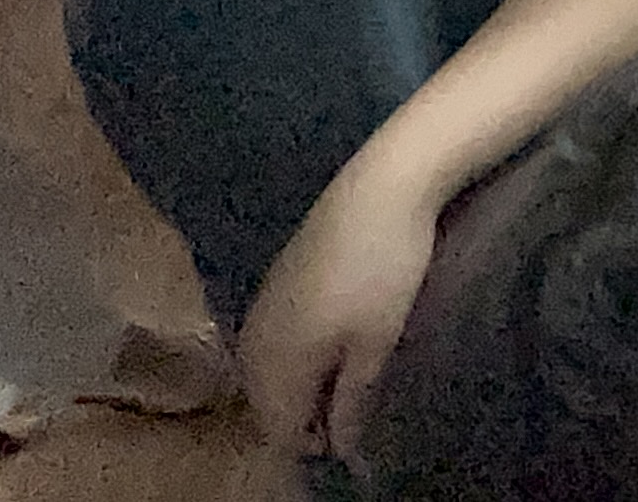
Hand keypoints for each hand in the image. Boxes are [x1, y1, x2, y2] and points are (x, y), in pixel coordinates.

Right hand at [240, 170, 443, 459]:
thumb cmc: (383, 270)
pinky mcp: (275, 283)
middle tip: (352, 418)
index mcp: (273, 361)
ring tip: (347, 386)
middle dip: (302, 419)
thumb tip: (341, 449)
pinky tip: (332, 350)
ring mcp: (260, 307)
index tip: (350, 444)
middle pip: (266, 403)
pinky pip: (274, 343)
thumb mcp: (376, 342)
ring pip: (268, 373)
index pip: (276, 429)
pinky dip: (297, 359)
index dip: (310, 445)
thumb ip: (352, 399)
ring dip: (300, 388)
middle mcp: (254, 339)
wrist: (379, 188)